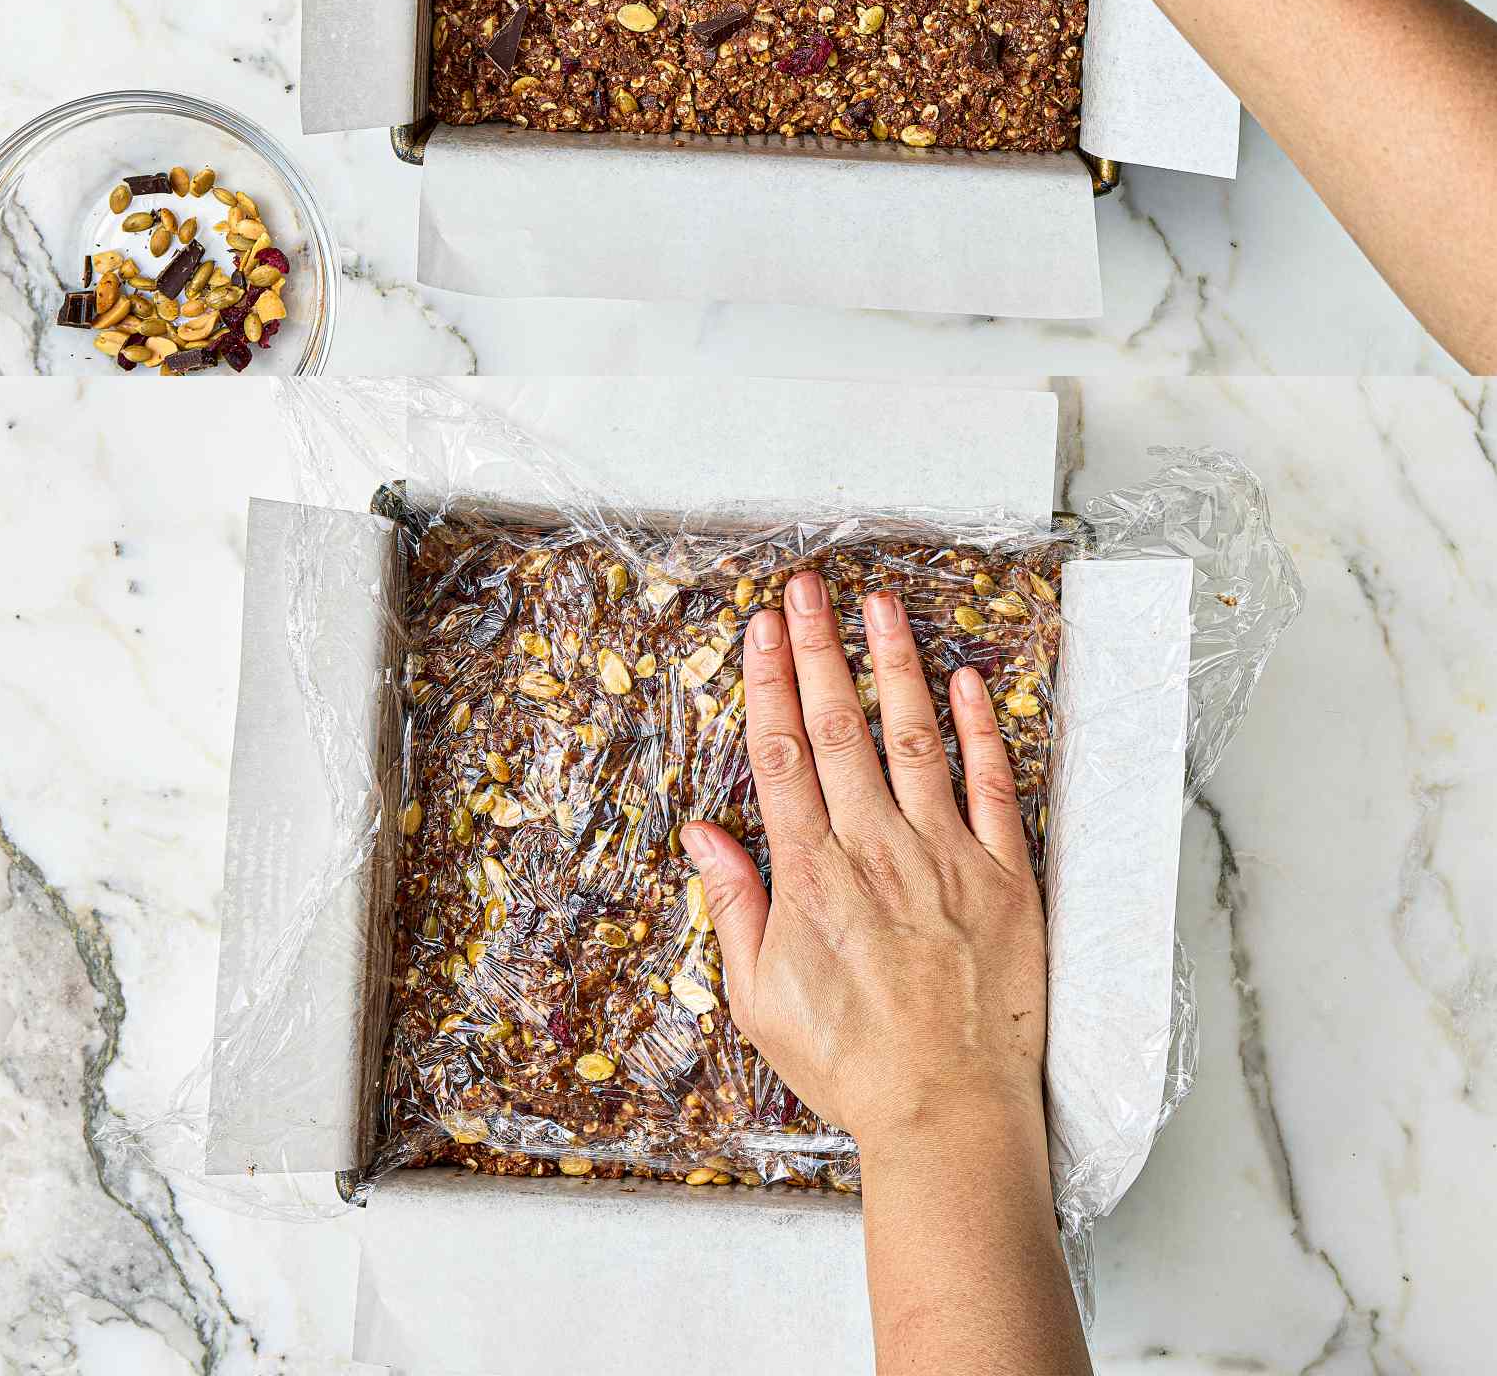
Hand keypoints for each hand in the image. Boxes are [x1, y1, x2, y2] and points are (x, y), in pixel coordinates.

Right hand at [680, 569, 1048, 1152]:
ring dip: (894, 667)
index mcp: (812, 877)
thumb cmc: (852, 1063)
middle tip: (807, 589)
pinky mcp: (1003, 878)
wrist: (949, 1115)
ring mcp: (944, 858)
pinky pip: (991, 787)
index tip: (763, 629)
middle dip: (821, 650)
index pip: (782, 755)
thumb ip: (733, 907)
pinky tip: (964, 682)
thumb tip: (702, 833)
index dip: (771, 683)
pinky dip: (980, 730)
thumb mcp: (761, 998)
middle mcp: (876, 852)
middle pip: (840, 729)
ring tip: (879, 607)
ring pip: (914, 739)